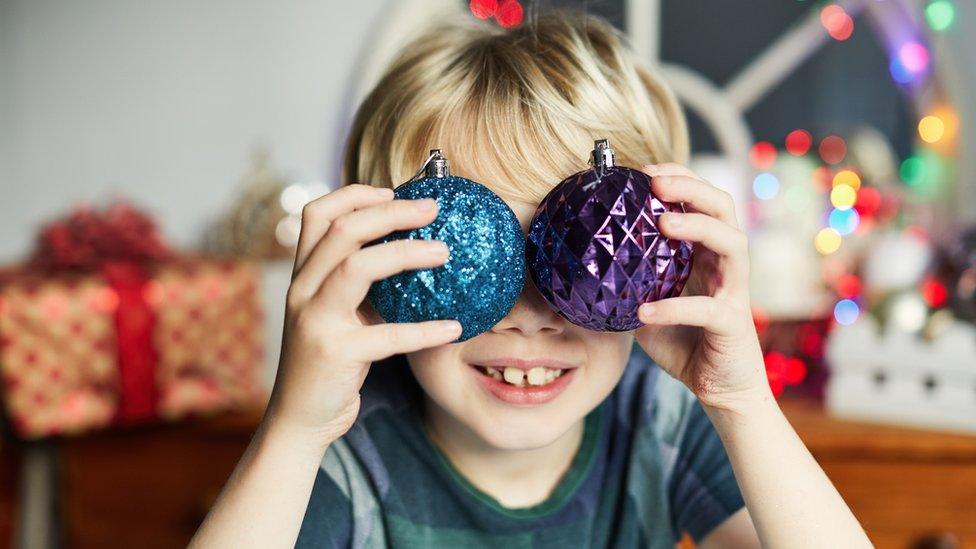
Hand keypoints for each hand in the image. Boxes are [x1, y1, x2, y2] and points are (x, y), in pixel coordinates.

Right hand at [265, 184, 462, 447]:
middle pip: (343, 231)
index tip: (392, 191)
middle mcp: (302, 290)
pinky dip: (424, 330)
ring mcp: (315, 320)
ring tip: (444, 252)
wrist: (300, 418)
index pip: (316, 214)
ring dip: (405, 253)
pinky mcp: (335, 354)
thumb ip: (359, 283)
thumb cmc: (329, 362)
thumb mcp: (337, 313)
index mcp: (303, 275)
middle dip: (391, 212)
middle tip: (432, 209)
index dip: (354, 195)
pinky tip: (454, 327)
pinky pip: (387, 335)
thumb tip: (413, 251)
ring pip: (356, 268)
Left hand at [634, 164, 769, 412]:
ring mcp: (734, 291)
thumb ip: (629, 281)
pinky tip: (645, 311)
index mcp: (708, 252)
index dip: (679, 178)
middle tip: (655, 182)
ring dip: (698, 227)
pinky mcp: (733, 323)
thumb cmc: (683, 341)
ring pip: (732, 243)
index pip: (702, 200)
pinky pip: (707, 308)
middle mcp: (727, 263)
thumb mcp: (648, 303)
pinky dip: (674, 307)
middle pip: (723, 207)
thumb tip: (582, 262)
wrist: (717, 387)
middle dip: (691, 188)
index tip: (644, 171)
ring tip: (664, 224)